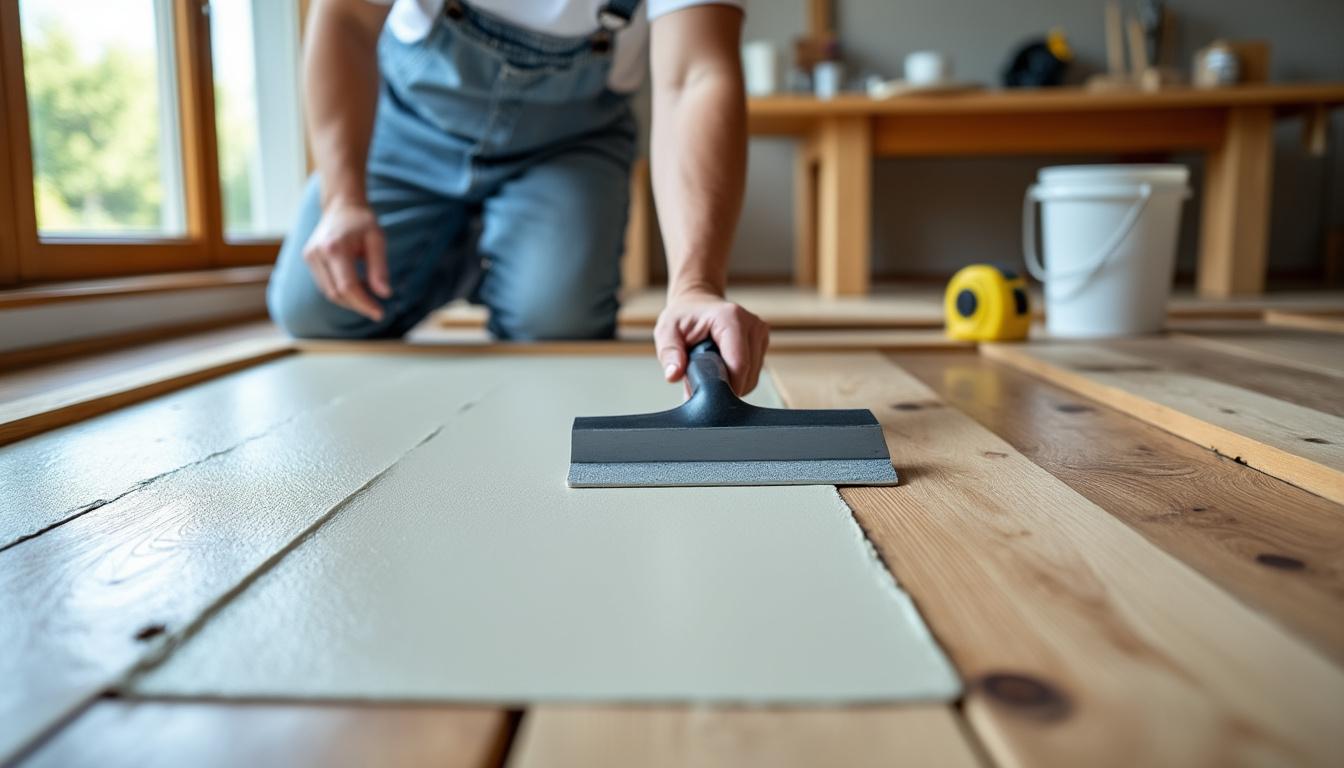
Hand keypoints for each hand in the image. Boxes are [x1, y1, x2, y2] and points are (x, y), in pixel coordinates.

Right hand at [302, 201, 390, 321]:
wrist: (341, 206)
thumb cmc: (362, 222)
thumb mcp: (378, 240)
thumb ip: (380, 268)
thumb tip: (384, 294)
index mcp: (334, 248)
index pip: (347, 287)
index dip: (363, 304)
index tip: (380, 314)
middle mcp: (317, 254)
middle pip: (336, 293)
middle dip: (357, 305)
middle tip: (377, 310)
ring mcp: (310, 257)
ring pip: (329, 292)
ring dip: (349, 300)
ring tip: (368, 295)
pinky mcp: (309, 259)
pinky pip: (325, 285)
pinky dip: (341, 291)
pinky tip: (356, 287)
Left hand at [654, 291, 768, 394]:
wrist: (697, 302)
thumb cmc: (683, 315)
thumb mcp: (666, 331)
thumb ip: (669, 354)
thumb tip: (673, 375)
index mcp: (730, 318)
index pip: (739, 364)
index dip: (725, 387)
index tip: (707, 396)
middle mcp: (752, 324)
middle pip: (748, 374)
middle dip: (725, 386)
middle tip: (702, 381)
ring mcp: (760, 333)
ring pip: (752, 377)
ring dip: (731, 383)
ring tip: (710, 370)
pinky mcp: (762, 342)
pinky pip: (753, 373)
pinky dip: (737, 378)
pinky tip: (721, 367)